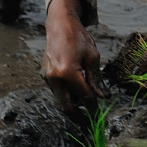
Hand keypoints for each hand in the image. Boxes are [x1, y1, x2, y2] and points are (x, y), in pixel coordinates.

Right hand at [42, 0, 107, 118]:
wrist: (59, 24)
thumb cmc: (78, 37)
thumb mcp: (92, 56)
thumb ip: (96, 79)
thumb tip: (101, 97)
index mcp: (68, 72)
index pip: (84, 97)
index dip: (93, 108)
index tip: (99, 117)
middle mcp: (54, 78)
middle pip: (67, 106)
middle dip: (78, 116)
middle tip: (89, 121)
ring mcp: (47, 77)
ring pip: (60, 100)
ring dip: (73, 105)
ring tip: (85, 102)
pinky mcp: (45, 75)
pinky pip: (57, 91)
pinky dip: (66, 95)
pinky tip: (76, 89)